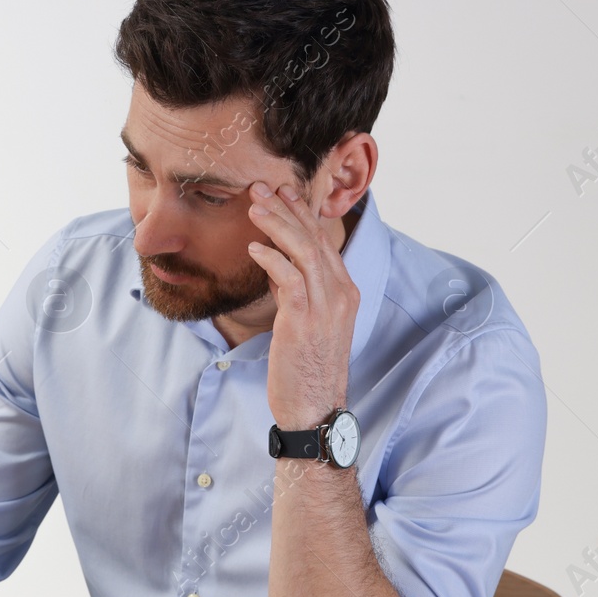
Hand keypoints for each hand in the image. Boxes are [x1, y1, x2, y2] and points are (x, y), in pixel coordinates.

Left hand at [246, 181, 357, 429]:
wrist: (314, 408)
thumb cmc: (305, 369)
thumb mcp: (305, 323)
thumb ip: (295, 292)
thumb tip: (275, 267)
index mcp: (344, 291)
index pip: (323, 241)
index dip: (302, 214)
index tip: (281, 193)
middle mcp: (340, 293)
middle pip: (314, 238)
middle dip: (287, 209)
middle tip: (260, 188)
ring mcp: (325, 306)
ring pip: (303, 251)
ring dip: (277, 225)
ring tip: (253, 207)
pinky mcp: (304, 320)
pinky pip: (289, 279)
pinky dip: (272, 259)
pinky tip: (253, 247)